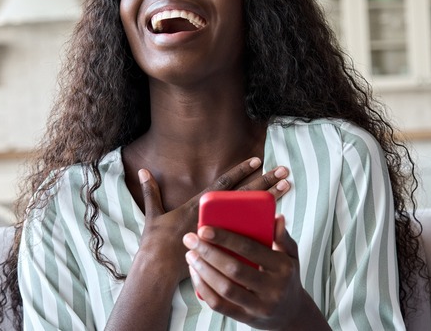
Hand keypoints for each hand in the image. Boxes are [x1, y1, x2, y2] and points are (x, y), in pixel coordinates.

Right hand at [135, 158, 290, 284]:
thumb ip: (151, 191)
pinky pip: (249, 235)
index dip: (240, 171)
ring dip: (271, 198)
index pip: (223, 184)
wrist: (159, 270)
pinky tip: (280, 218)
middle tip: (284, 169)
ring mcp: (222, 231)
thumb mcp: (153, 214)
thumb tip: (143, 170)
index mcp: (198, 205)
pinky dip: (264, 227)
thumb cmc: (156, 242)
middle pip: (245, 195)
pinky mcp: (225, 246)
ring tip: (287, 186)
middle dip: (265, 181)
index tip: (258, 159)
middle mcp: (214, 216)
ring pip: (252, 212)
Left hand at [183, 215, 325, 329]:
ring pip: (225, 289)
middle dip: (208, 252)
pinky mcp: (246, 318)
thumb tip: (276, 217)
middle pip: (234, 269)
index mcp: (282, 267)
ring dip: (203, 270)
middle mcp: (273, 288)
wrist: (292, 314)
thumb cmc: (286, 278)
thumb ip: (283, 237)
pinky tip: (195, 274)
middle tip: (191, 239)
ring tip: (191, 255)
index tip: (204, 229)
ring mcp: (259, 306)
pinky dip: (204, 289)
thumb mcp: (292, 256)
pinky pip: (219, 305)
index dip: (225, 239)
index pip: (250, 249)